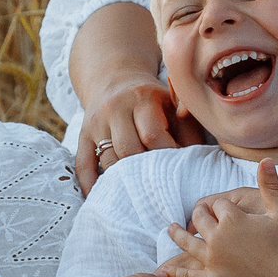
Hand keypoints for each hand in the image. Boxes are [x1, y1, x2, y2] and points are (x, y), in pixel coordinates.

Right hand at [75, 75, 196, 195]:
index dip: (167, 156)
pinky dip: (91, 183)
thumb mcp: (174, 105)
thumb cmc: (154, 101)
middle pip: (128, 150)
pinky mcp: (83, 135)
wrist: (114, 79)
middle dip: (145, 172)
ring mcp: (96, 123)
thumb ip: (189, 130)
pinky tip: (104, 197)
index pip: (152, 135)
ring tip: (140, 197)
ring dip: (123, 181)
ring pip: (107, 161)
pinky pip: (83, 164)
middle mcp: (115, 108)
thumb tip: (195, 166)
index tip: (178, 169)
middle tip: (159, 187)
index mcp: (142, 98)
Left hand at [161, 161, 277, 276]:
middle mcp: (217, 237)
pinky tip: (167, 269)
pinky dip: (177, 272)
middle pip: (200, 220)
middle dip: (199, 215)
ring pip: (188, 243)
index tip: (224, 209)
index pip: (218, 205)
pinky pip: (189, 275)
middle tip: (197, 214)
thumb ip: (271, 184)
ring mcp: (212, 259)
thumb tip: (266, 159)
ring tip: (171, 230)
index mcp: (232, 218)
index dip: (222, 207)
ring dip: (178, 235)